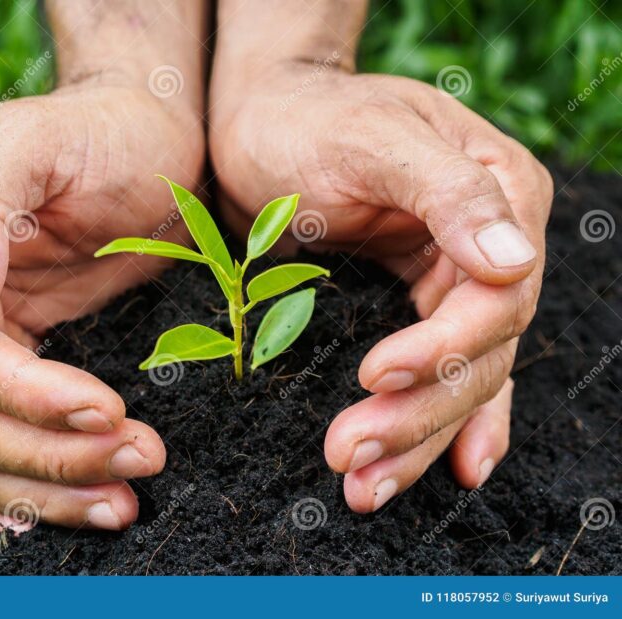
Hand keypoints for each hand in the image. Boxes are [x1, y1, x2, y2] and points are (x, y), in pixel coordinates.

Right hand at [0, 80, 204, 528]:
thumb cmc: (95, 134)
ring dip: (50, 488)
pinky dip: (31, 491)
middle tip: (141, 459)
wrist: (142, 142)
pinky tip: (68, 511)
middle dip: (55, 454)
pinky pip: (4, 447)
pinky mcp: (24, 365)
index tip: (107, 410)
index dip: (29, 399)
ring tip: (125, 499)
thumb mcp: (32, 145)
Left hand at [210, 10, 551, 511]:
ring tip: (364, 487)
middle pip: (478, 353)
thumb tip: (513, 260)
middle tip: (351, 459)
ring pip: (459, 378)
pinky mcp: (412, 303)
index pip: (495, 297)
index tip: (376, 377)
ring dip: (418, 439)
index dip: (442, 348)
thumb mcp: (372, 138)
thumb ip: (446, 192)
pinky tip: (447, 468)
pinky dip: (443, 424)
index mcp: (498, 192)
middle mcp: (486, 245)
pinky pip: (444, 372)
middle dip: (417, 414)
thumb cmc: (309, 118)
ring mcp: (452, 278)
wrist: (261, 122)